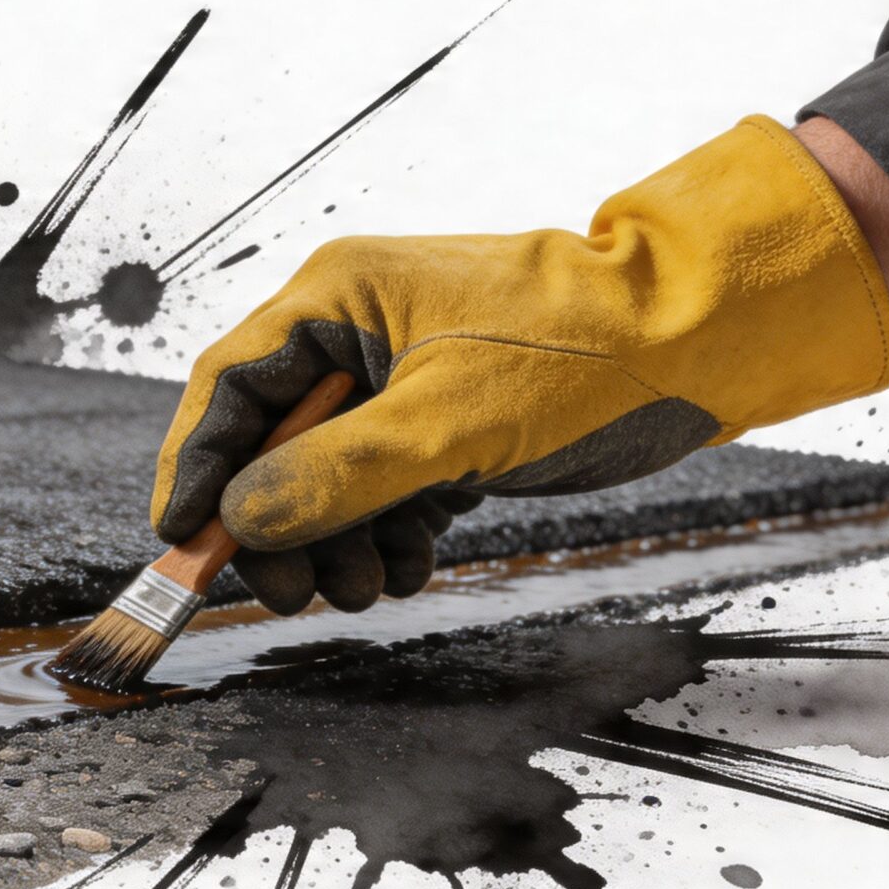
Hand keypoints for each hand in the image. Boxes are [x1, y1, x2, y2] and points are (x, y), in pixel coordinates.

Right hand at [152, 115, 888, 613]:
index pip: (228, 385)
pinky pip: (381, 489)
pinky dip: (386, 535)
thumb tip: (239, 521)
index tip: (181, 544)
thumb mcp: (446, 425)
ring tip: (371, 585)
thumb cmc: (583, 354)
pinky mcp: (445, 420)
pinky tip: (412, 565)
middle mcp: (357, 332)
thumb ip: (334, 477)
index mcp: (339, 297)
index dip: (196, 468)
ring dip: (336, 542)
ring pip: (325, 477)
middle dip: (275, 525)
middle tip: (291, 591)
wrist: (706, 340)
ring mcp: (401, 378)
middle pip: (269, 442)